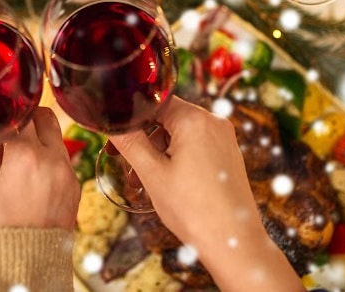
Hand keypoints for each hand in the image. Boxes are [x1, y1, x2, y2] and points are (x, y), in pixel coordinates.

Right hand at [0, 107, 79, 230]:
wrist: (20, 272)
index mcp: (26, 158)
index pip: (19, 116)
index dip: (3, 113)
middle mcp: (54, 162)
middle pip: (45, 118)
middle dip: (27, 118)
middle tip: (8, 126)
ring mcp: (68, 177)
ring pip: (57, 139)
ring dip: (39, 138)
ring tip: (16, 154)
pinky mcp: (75, 191)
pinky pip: (63, 162)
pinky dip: (48, 159)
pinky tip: (28, 173)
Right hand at [108, 96, 302, 290]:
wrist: (234, 242)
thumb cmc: (194, 210)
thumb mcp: (152, 174)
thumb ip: (129, 143)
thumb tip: (110, 123)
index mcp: (195, 120)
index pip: (154, 101)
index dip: (131, 118)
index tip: (115, 138)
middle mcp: (214, 122)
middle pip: (167, 116)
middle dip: (144, 137)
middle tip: (124, 161)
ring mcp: (225, 138)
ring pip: (181, 132)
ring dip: (159, 149)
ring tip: (144, 179)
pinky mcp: (228, 153)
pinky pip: (196, 144)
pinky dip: (178, 156)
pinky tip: (166, 180)